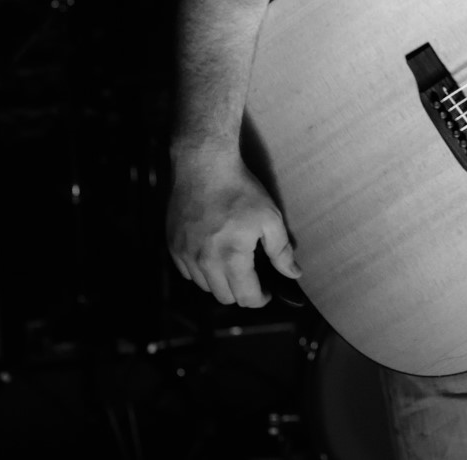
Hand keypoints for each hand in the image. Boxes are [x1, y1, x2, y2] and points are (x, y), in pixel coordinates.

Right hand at [166, 144, 299, 306]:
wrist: (204, 166)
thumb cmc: (240, 190)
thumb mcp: (270, 218)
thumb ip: (281, 251)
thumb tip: (293, 274)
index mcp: (231, 256)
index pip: (246, 297)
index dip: (261, 299)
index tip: (267, 292)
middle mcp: (204, 261)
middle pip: (224, 297)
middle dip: (242, 292)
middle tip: (253, 277)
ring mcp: (185, 254)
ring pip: (205, 287)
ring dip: (220, 282)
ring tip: (233, 263)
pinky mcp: (173, 246)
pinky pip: (188, 273)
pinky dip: (201, 270)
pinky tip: (213, 254)